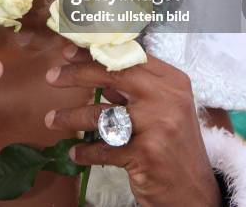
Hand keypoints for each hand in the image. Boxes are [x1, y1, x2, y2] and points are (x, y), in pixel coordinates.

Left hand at [45, 45, 220, 206]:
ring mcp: (158, 126)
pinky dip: (85, 151)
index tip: (69, 52)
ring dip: (70, 117)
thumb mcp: (163, 108)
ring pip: (102, 114)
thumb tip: (93, 67)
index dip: (96, 53)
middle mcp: (167, 98)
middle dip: (77, 75)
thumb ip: (133, 89)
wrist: (194, 192)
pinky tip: (75, 152)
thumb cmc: (173, 144)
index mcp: (172, 81)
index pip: (129, 57)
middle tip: (51, 77)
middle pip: (114, 76)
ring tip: (51, 119)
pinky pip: (103, 149)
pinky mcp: (146, 154)